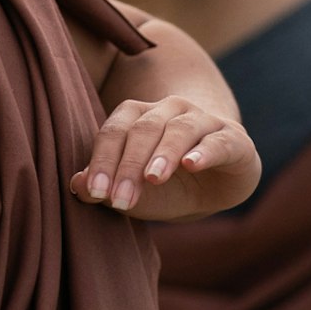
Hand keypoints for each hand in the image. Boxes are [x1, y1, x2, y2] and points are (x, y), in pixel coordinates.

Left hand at [74, 92, 255, 219]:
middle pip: (143, 129)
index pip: (115, 131)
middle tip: (120, 198)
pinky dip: (204, 151)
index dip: (103, 160)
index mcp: (139, 117)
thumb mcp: (136, 193)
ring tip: (152, 178)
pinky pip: (217, 141)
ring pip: (179, 129)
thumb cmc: (169, 186)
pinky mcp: (233, 139)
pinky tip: (192, 165)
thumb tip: (77, 185)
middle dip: (129, 165)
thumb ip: (106, 188)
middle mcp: (170, 110)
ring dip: (163, 153)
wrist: (219, 185)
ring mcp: (203, 121)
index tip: (97, 192)